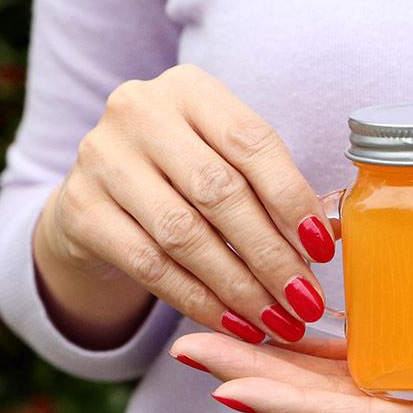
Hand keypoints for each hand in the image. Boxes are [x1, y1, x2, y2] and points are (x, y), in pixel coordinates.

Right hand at [34, 64, 332, 347]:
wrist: (99, 195)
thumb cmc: (182, 177)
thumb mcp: (224, 162)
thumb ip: (272, 188)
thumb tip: (331, 233)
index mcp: (191, 89)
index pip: (252, 142)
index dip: (292, 200)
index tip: (323, 249)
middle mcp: (140, 112)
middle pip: (219, 193)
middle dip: (271, 256)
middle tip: (306, 302)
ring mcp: (102, 158)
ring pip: (184, 235)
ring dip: (240, 287)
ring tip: (277, 321)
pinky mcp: (80, 210)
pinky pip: (151, 266)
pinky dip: (199, 301)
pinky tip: (234, 323)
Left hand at [169, 333, 412, 412]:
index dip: (284, 405)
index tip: (223, 384)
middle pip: (322, 398)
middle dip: (254, 373)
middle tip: (189, 345)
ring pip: (336, 376)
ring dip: (275, 355)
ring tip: (220, 326)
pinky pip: (371, 353)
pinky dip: (325, 342)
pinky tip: (295, 320)